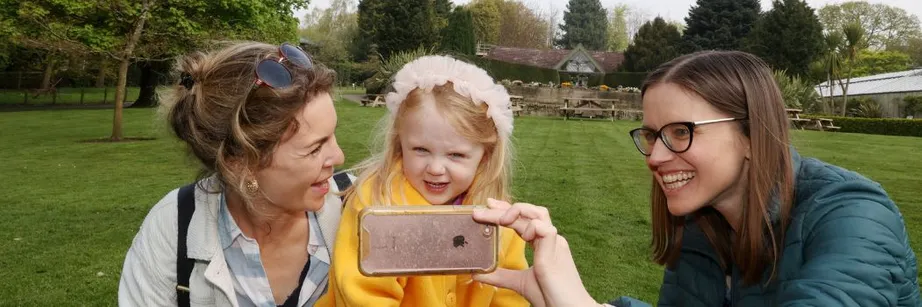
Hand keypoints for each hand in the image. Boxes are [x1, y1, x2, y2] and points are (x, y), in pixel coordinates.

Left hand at [472, 198, 598, 306]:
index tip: (488, 205)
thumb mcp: (519, 282)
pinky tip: (523, 236)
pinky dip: (532, 228)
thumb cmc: (550, 296)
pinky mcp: (557, 250)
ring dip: (517, 212)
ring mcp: (555, 243)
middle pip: (529, 212)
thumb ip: (499, 276)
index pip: (525, 218)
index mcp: (543, 244)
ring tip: (499, 219)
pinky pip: (545, 229)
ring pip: (538, 214)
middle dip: (505, 207)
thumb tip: (477, 273)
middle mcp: (550, 240)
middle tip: (483, 208)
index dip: (507, 209)